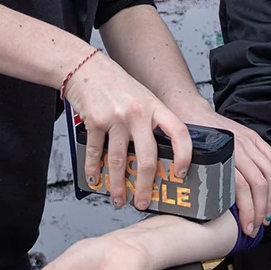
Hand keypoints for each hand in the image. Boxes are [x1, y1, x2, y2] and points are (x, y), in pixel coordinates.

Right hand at [65, 51, 192, 209]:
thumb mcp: (144, 98)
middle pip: (147, 157)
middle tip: (143, 201)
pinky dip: (94, 171)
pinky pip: (96, 153)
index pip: (179, 132)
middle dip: (145, 185)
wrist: (86, 68)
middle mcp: (138, 113)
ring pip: (119, 161)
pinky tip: (95, 180)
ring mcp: (115, 118)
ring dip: (118, 185)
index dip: (184, 155)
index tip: (181, 174)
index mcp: (155, 107)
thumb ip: (153, 122)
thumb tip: (160, 155)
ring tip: (118, 198)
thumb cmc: (117, 85)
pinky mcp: (95, 122)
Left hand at [166, 97, 270, 237]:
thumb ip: (200, 181)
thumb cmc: (186, 138)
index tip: (247, 228)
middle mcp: (239, 146)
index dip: (247, 211)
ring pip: (270, 173)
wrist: (189, 110)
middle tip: (256, 227)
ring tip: (265, 214)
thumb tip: (205, 211)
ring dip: (270, 197)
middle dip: (260, 210)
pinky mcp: (253, 137)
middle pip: (259, 183)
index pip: (242, 187)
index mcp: (222, 154)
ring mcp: (248, 140)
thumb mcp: (188, 160)